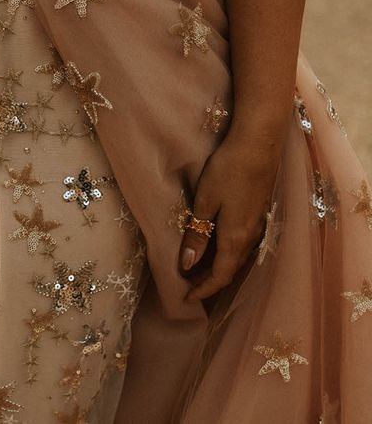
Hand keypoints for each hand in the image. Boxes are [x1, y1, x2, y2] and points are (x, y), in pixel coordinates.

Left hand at [180, 128, 284, 301]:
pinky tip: (217, 245)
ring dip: (219, 266)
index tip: (186, 299)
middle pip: (230, 268)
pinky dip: (227, 252)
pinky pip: (243, 242)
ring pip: (238, 256)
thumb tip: (187, 264)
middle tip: (189, 288)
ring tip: (198, 270)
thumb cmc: (228, 171)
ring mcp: (258, 224)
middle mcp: (251, 236)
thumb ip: (197, 234)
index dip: (203, 290)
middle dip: (210, 282)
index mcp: (235, 238)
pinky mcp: (258, 211)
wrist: (258, 145)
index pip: (220, 275)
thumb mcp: (205, 203)